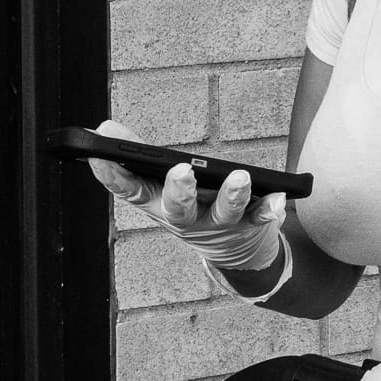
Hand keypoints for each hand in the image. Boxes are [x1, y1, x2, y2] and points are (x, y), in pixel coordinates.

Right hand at [85, 119, 285, 271]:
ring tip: (239, 178)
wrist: (233, 252)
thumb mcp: (160, 185)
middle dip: (179, 191)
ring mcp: (219, 225)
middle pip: (179, 209)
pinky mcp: (249, 226)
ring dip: (232, 195)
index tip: (101, 155)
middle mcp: (187, 219)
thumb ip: (136, 155)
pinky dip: (269, 209)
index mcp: (159, 205)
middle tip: (181, 172)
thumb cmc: (190, 207)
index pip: (131, 192)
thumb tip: (104, 128)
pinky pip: (261, 218)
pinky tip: (279, 197)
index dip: (113, 177)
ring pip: (224, 213)